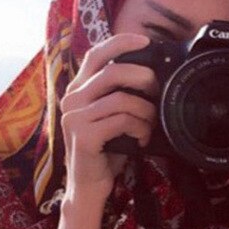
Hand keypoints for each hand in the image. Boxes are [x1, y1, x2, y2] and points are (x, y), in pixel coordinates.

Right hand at [59, 34, 158, 202]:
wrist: (88, 185)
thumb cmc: (105, 150)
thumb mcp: (110, 117)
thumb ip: (119, 94)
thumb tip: (151, 75)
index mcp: (77, 89)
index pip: (96, 54)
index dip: (122, 43)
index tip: (146, 42)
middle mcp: (72, 99)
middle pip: (113, 73)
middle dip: (143, 78)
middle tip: (157, 91)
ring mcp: (75, 117)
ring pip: (122, 99)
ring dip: (146, 111)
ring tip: (150, 124)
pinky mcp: (83, 136)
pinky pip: (122, 121)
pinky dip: (140, 128)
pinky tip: (142, 139)